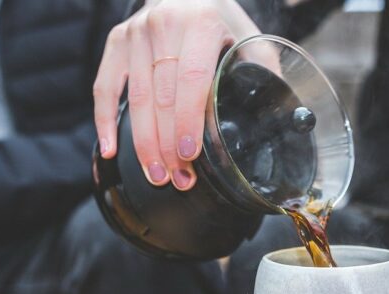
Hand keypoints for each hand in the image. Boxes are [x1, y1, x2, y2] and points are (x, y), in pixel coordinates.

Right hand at [93, 0, 259, 190]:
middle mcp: (164, 23)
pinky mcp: (117, 42)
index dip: (188, 121)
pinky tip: (111, 150)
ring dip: (144, 143)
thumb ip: (262, 74)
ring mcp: (135, 33)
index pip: (191, 79)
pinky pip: (104, 87)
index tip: (190, 155)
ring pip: (134, 99)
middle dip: (168, 144)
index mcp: (201, 22)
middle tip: (178, 178)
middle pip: (161, 96)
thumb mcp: (250, 38)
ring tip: (157, 175)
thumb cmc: (221, 21)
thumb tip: (284, 118)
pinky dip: (105, 121)